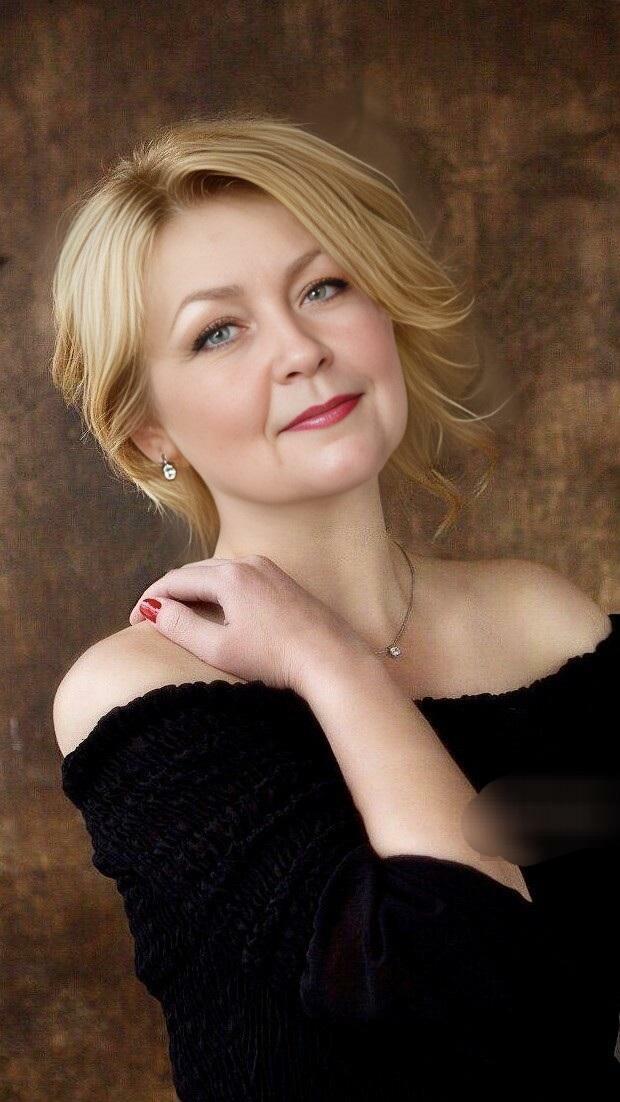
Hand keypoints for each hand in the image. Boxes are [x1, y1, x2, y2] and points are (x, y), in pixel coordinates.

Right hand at [128, 554, 370, 693]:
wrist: (330, 659)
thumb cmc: (275, 659)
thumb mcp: (218, 648)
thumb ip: (180, 626)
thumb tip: (153, 609)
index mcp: (228, 576)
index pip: (174, 580)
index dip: (149, 600)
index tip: (133, 622)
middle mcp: (247, 563)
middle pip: (193, 572)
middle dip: (168, 592)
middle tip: (149, 619)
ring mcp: (267, 569)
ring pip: (216, 572)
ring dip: (192, 589)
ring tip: (176, 614)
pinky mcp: (281, 580)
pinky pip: (237, 577)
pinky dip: (216, 589)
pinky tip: (214, 610)